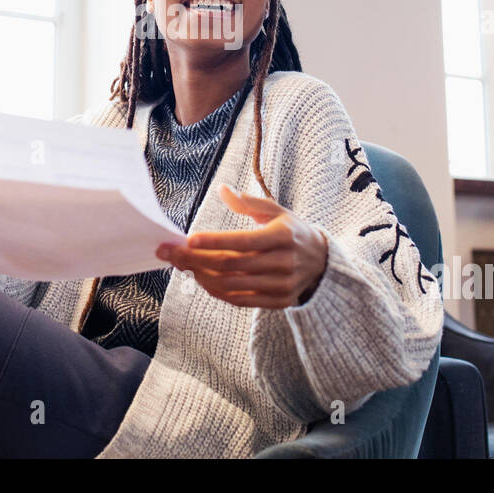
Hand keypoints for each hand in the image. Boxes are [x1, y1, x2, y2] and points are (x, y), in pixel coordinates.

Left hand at [155, 184, 329, 308]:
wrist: (322, 261)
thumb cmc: (292, 231)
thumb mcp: (276, 211)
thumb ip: (248, 203)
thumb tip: (222, 190)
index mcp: (282, 237)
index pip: (242, 242)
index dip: (214, 241)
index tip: (189, 239)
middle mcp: (283, 263)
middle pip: (231, 265)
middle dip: (196, 259)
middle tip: (171, 252)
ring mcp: (281, 285)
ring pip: (232, 285)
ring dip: (202, 276)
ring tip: (182, 264)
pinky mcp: (278, 302)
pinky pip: (240, 300)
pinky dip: (217, 291)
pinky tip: (201, 278)